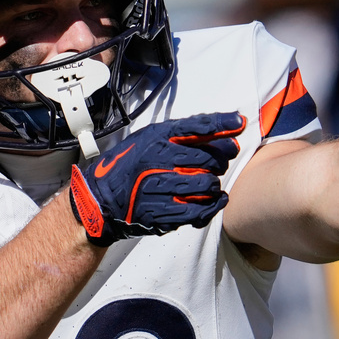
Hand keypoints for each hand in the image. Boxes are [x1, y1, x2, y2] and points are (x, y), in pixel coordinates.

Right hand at [69, 112, 245, 245]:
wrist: (99, 199)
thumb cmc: (126, 166)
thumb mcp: (150, 138)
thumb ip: (184, 132)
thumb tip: (225, 126)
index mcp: (155, 139)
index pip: (198, 127)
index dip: (223, 125)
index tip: (238, 124)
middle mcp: (157, 161)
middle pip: (208, 158)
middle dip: (219, 159)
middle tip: (218, 161)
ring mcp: (159, 188)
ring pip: (206, 184)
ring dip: (213, 183)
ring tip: (208, 181)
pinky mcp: (161, 213)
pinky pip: (199, 210)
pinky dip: (213, 205)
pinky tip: (215, 199)